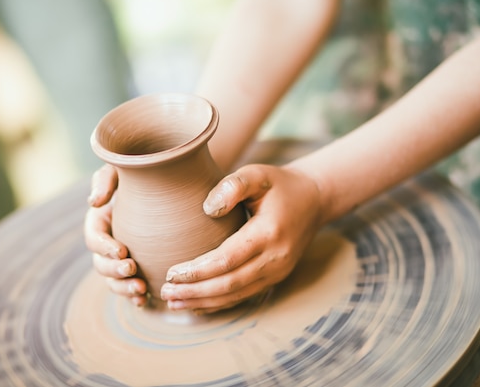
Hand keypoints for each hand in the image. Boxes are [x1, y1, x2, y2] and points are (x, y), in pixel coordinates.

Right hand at [84, 164, 147, 306]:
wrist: (171, 183)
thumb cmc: (144, 173)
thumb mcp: (121, 169)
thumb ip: (106, 179)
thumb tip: (93, 202)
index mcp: (100, 220)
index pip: (94, 238)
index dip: (104, 247)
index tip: (123, 250)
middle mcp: (108, 242)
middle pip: (101, 264)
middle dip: (114, 271)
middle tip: (133, 270)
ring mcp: (121, 258)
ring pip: (113, 280)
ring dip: (123, 288)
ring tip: (141, 290)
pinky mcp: (137, 268)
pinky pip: (130, 287)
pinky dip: (135, 296)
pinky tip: (146, 300)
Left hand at [160, 164, 323, 313]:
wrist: (314, 199)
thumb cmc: (279, 184)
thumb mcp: (257, 174)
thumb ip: (232, 186)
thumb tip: (207, 209)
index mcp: (269, 233)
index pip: (227, 259)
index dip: (197, 271)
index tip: (172, 272)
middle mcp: (276, 258)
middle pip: (229, 284)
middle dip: (195, 291)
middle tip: (165, 292)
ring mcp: (278, 272)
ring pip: (236, 295)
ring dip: (203, 302)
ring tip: (174, 302)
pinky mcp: (275, 277)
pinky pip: (244, 296)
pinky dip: (219, 303)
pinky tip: (197, 305)